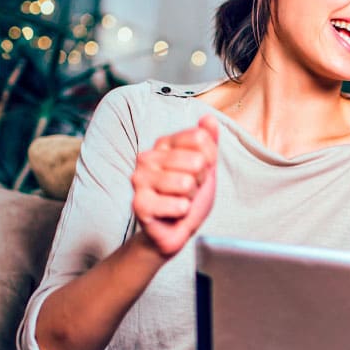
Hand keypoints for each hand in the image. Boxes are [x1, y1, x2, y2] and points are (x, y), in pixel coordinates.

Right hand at [128, 116, 219, 257]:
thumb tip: (209, 119)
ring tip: (179, 201)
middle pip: (196, 160)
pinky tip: (172, 213)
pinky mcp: (139, 204)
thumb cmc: (188, 197)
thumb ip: (208, 142)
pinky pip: (179, 205)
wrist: (175, 231)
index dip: (208, 160)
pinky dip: (182, 213)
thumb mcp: (205, 167)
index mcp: (162, 145)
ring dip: (190, 197)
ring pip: (187, 182)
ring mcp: (140, 180)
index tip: (197, 173)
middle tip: (186, 191)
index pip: (200, 138)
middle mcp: (147, 158)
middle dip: (199, 181)